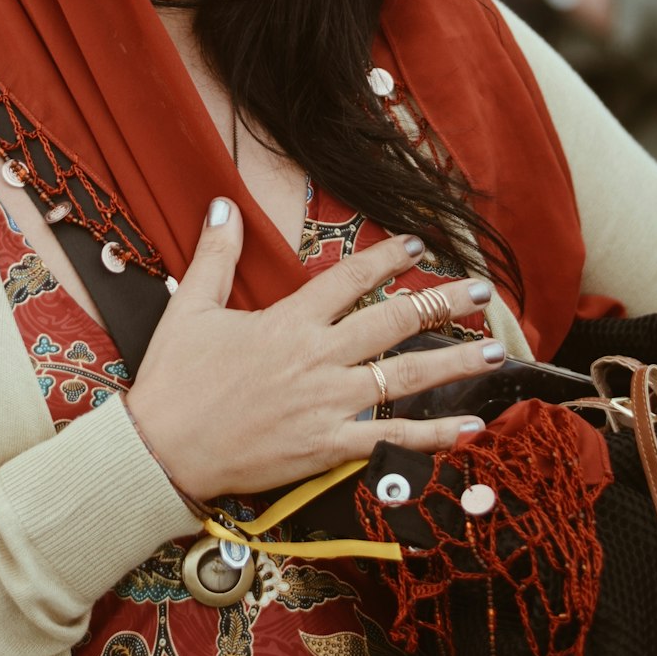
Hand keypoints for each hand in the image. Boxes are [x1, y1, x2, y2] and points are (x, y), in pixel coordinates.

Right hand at [126, 198, 501, 499]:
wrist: (163, 450)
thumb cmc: (173, 379)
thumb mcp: (189, 306)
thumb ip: (215, 255)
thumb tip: (224, 205)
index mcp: (288, 321)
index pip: (349, 279)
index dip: (387, 258)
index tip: (419, 246)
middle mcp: (317, 358)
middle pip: (393, 323)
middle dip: (442, 304)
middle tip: (480, 291)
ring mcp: (327, 404)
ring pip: (404, 379)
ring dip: (454, 364)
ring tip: (494, 353)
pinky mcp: (327, 447)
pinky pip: (391, 440)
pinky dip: (433, 435)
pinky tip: (468, 428)